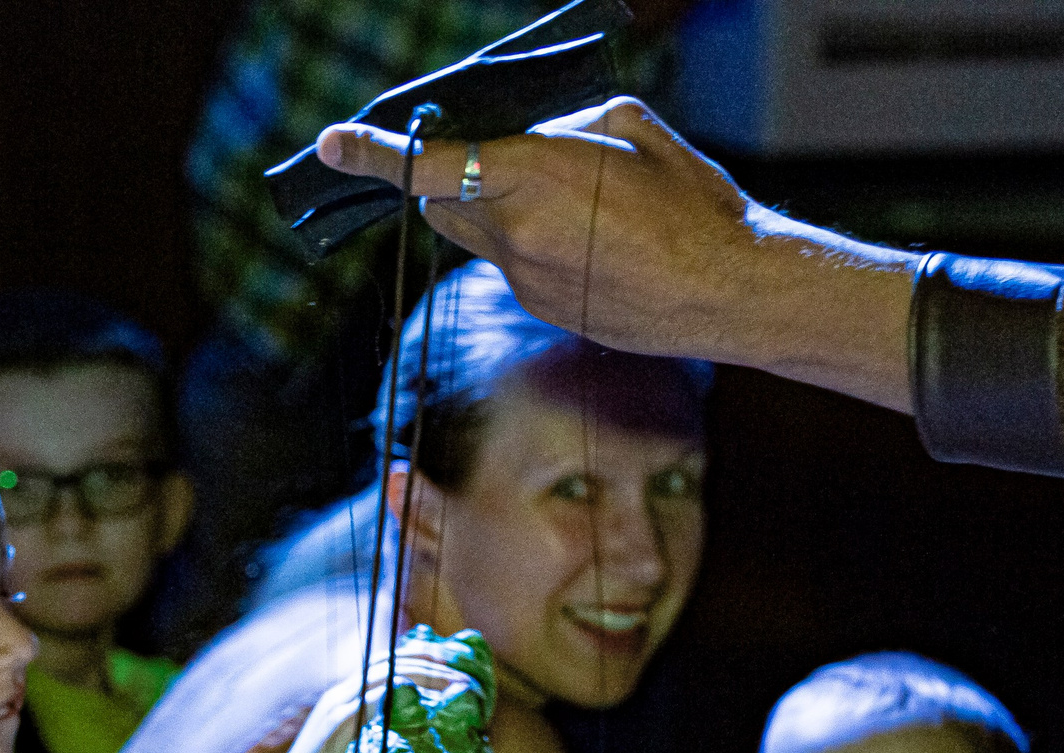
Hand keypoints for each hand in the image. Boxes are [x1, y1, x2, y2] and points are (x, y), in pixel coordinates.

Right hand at [274, 643, 476, 752]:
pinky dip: (409, 690)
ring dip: (428, 672)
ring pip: (390, 672)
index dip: (422, 662)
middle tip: (466, 669)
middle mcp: (340, 695)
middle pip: (392, 662)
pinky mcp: (341, 722)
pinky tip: (435, 696)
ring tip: (460, 679)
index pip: (387, 666)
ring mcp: (339, 706)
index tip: (455, 667)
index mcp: (344, 700)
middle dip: (432, 661)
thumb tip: (419, 741)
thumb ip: (381, 741)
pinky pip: (379, 695)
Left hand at [315, 98, 918, 408]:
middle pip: (440, 206)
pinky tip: (596, 245)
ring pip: (480, 240)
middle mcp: (517, 238)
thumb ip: (566, 127)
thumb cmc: (693, 203)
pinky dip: (535, 248)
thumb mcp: (631, 130)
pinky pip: (517, 270)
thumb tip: (533, 138)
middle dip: (445, 180)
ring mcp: (528, 284)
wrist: (732, 292)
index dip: (371, 155)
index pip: (426, 167)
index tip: (331, 144)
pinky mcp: (547, 313)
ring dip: (497, 214)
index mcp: (533, 179)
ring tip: (572, 206)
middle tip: (477, 159)